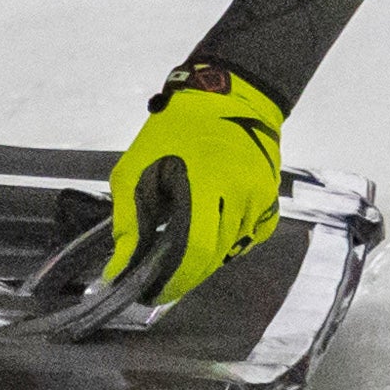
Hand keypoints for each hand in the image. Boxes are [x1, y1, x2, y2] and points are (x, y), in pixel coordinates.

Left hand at [107, 60, 283, 302]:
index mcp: (206, 182)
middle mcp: (241, 194)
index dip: (174, 279)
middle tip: (161, 275)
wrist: (228, 96)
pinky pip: (250, 237)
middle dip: (186, 273)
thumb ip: (129, 225)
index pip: (195, 249)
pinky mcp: (272, 200)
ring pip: (232, 250)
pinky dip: (230, 242)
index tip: (152, 292)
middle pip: (214, 256)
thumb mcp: (135, 169)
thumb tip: (117, 274)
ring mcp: (261, 198)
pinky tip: (213, 225)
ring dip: (206, 256)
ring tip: (184, 240)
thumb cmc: (174, 130)